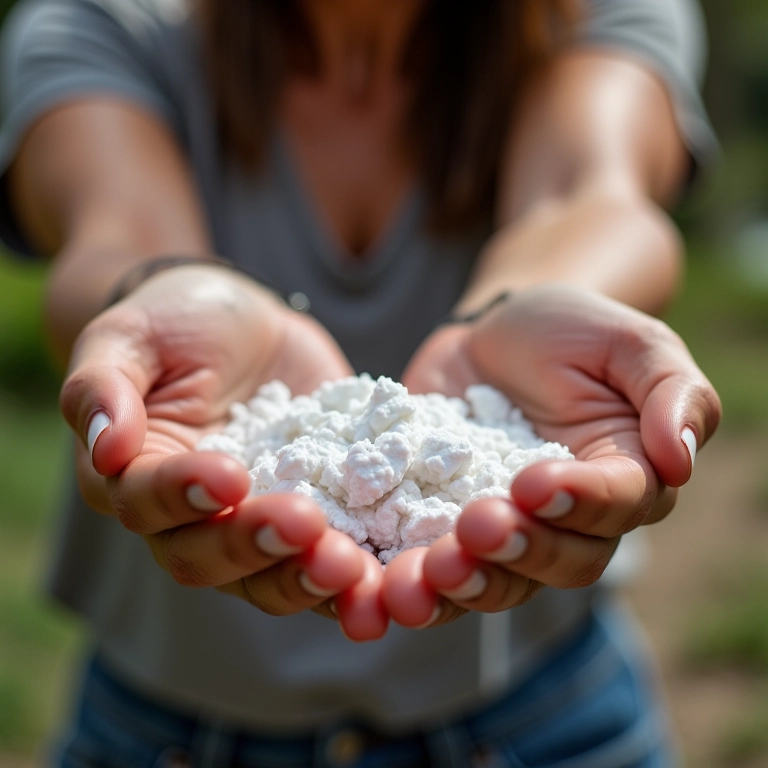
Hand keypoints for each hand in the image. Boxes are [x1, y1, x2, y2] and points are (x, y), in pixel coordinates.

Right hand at [60, 263, 387, 638]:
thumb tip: (105, 448)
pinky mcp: (314, 513)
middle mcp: (190, 517)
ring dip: (307, 577)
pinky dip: (354, 573)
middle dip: (257, 546)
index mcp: (136, 477)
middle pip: (210, 556)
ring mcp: (255, 520)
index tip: (229, 477)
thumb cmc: (175, 320)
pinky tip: (384, 573)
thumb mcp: (130, 336)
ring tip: (350, 565)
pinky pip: (327, 554)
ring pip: (270, 574)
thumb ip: (102, 387)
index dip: (185, 496)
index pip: (149, 503)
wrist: (245, 323)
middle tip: (305, 527)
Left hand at [383, 284, 720, 626]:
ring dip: (461, 584)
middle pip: (557, 561)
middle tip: (474, 529)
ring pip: (495, 579)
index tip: (534, 482)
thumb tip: (679, 460)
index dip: (579, 502)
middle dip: (516, 551)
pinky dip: (407, 579)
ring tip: (420, 576)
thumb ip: (671, 393)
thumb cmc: (570, 330)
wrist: (494, 332)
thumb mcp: (631, 342)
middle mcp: (568, 521)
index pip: (616, 506)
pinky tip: (377, 582)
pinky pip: (430, 563)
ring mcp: (505, 529)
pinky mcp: (442, 522)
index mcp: (623, 478)